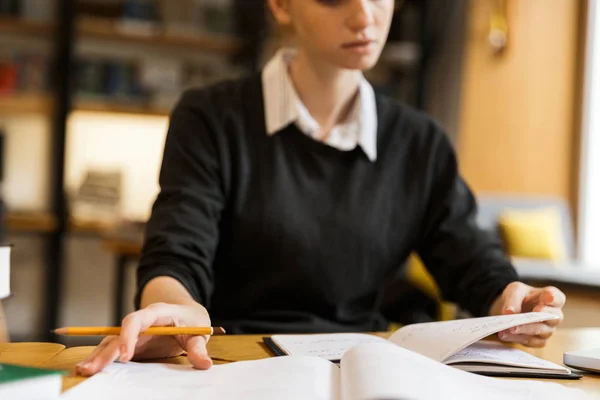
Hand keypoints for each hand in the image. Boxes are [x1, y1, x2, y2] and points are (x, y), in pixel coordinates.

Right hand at [76, 302, 211, 375]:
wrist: (187, 313)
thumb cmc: (192, 319)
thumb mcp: (199, 331)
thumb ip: (199, 347)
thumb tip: (204, 364)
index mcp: (157, 313)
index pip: (137, 320)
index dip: (129, 336)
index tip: (126, 356)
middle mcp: (141, 322)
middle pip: (118, 334)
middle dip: (104, 351)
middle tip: (90, 370)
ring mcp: (134, 334)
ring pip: (111, 342)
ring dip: (97, 356)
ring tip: (82, 372)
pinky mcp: (132, 345)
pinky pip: (114, 351)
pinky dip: (102, 360)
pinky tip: (89, 370)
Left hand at [489, 281, 564, 347]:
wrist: (511, 308)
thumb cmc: (519, 297)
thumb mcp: (514, 291)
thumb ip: (513, 299)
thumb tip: (509, 312)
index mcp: (551, 298)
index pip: (558, 298)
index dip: (553, 298)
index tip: (547, 297)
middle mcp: (553, 315)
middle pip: (553, 317)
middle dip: (539, 317)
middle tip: (526, 316)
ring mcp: (547, 329)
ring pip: (540, 331)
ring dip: (524, 329)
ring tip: (509, 328)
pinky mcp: (538, 341)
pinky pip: (530, 341)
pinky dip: (516, 338)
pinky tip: (505, 334)